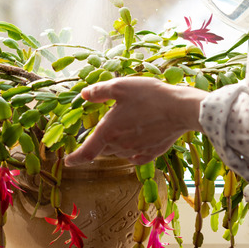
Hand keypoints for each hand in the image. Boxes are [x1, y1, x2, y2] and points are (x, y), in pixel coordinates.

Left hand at [65, 77, 207, 165]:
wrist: (181, 109)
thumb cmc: (150, 96)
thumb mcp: (120, 86)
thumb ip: (99, 91)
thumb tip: (84, 95)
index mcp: (108, 131)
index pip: (86, 152)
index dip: (74, 159)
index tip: (67, 161)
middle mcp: (120, 145)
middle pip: (103, 150)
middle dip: (99, 143)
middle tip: (105, 128)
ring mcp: (137, 151)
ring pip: (119, 152)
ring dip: (116, 144)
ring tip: (125, 127)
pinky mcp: (152, 153)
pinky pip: (136, 157)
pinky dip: (132, 152)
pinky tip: (137, 142)